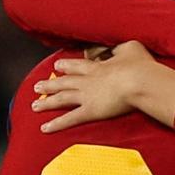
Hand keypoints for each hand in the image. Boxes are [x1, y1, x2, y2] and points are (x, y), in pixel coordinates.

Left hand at [33, 41, 174, 132]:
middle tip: (37, 87)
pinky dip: (56, 124)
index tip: (56, 66)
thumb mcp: (131, 47)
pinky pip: (70, 119)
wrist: (140, 81)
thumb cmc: (140, 65)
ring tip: (34, 105)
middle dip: (50, 85)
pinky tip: (44, 128)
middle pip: (64, 82)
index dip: (66, 66)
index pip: (77, 66)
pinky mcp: (91, 111)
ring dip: (47, 102)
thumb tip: (117, 47)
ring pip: (62, 99)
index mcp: (97, 66)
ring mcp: (87, 96)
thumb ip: (120, 47)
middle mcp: (87, 81)